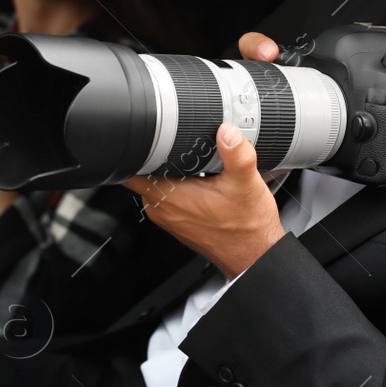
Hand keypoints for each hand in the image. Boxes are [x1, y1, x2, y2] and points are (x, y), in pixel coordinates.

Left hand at [123, 32, 286, 279]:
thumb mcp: (246, 183)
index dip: (135, 149)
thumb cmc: (247, 228)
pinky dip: (178, 184)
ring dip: (168, 170)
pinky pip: (167, 195)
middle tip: (179, 143)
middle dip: (155, 155)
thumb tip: (227, 131)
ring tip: (192, 161)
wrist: (255, 255)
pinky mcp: (178, 220)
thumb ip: (236, 153)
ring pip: (155, 183)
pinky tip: (199, 179)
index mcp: (170, 196)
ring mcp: (168, 216)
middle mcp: (162, 208)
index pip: (130, 170)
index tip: (149, 135)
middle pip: (142, 172)